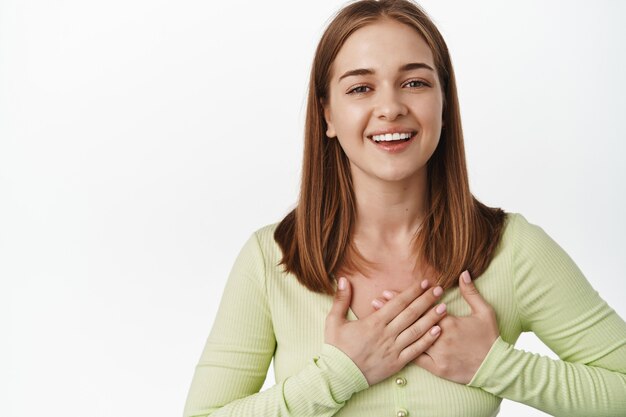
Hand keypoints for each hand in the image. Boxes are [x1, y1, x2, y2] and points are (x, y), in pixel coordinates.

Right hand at [325, 277, 446, 385]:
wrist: (339, 375)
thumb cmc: (336, 347)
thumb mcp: (334, 320)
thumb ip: (340, 299)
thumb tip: (343, 279)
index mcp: (373, 322)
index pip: (398, 303)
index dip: (412, 291)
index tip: (424, 282)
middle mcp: (386, 334)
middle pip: (411, 314)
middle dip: (426, 300)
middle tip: (439, 289)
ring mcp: (393, 349)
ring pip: (416, 331)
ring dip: (431, 318)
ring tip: (444, 307)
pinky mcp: (396, 363)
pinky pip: (415, 350)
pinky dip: (427, 340)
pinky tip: (437, 331)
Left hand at [371, 271, 499, 383]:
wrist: (496, 367)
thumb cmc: (489, 338)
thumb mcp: (484, 312)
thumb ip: (471, 292)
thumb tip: (464, 273)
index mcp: (450, 322)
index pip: (422, 307)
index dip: (404, 299)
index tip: (388, 292)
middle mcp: (441, 338)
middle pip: (412, 322)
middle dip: (392, 311)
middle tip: (375, 302)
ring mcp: (438, 354)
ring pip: (411, 339)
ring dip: (393, 329)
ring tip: (377, 321)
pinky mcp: (438, 368)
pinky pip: (418, 360)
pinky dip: (404, 352)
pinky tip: (390, 345)